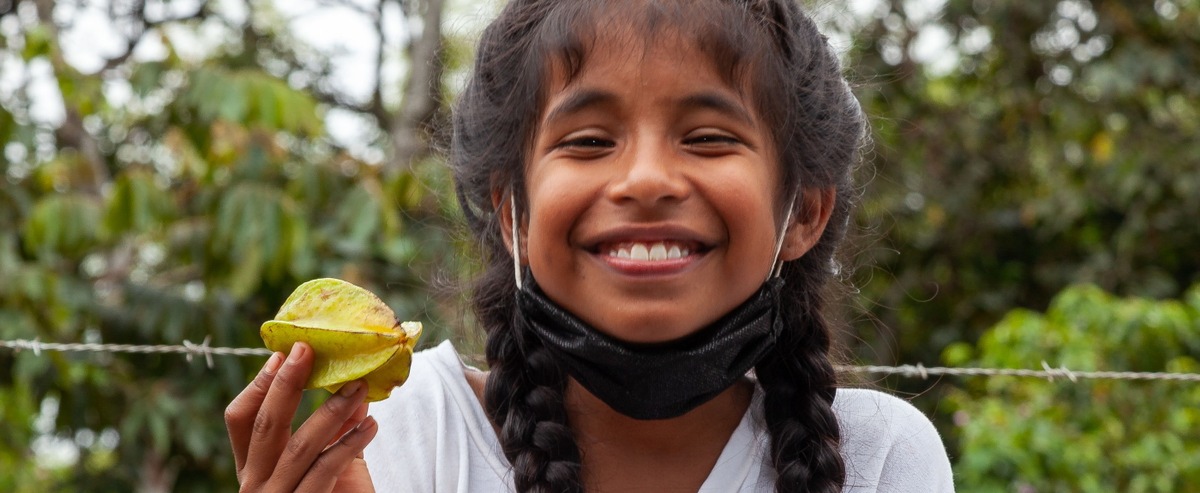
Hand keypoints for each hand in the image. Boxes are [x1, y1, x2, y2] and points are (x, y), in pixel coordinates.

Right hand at [226, 342, 377, 491]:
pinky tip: (370, 425)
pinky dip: (350, 444)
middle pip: (264, 427)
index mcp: (252, 469)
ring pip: (299, 447)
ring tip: (358, 388)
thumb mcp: (321, 466)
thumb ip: (329, 434)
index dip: (259, 385)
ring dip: (331, 412)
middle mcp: (255, 485)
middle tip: (308, 351)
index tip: (283, 355)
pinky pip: (326, 471)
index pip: (239, 420)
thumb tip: (351, 387)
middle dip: (287, 385)